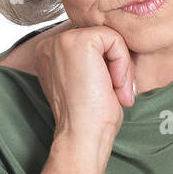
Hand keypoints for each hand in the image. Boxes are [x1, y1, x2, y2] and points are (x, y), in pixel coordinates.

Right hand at [35, 24, 135, 164]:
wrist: (82, 136)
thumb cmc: (90, 116)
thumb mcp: (87, 79)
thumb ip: (92, 59)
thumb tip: (114, 43)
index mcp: (50, 53)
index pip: (92, 42)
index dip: (106, 65)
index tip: (106, 91)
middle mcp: (50, 43)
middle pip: (101, 37)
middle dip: (115, 65)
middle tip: (114, 93)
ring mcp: (62, 40)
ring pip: (110, 37)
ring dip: (121, 67)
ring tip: (114, 91)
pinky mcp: (81, 41)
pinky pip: (116, 39)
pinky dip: (123, 64)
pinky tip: (112, 85)